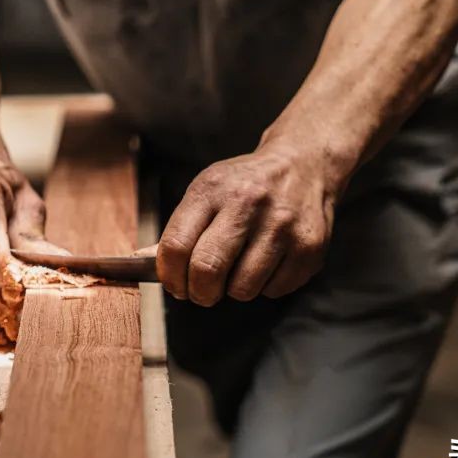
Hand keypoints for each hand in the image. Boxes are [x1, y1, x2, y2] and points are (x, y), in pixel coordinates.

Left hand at [156, 140, 346, 305]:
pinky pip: (274, 291)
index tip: (174, 284)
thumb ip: (180, 228)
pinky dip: (265, 286)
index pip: (176, 245)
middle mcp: (248, 204)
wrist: (303, 165)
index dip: (169, 276)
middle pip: (207, 270)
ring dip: (235, 290)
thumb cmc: (246, 184)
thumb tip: (149, 264)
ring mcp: (282, 226)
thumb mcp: (207, 190)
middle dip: (199, 293)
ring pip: (242, 288)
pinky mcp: (309, 247)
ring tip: (240, 268)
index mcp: (213, 189)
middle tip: (202, 291)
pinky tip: (268, 262)